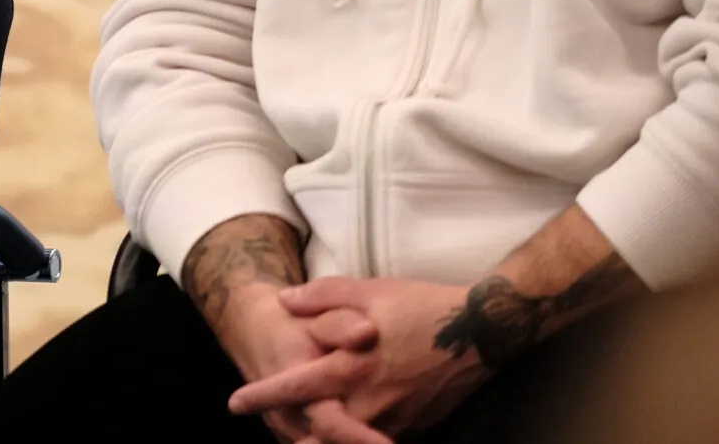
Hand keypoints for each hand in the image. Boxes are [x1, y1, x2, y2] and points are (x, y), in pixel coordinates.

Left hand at [230, 277, 485, 443]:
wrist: (483, 332)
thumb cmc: (422, 306)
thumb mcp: (369, 289)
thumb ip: (322, 296)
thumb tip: (285, 301)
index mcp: (352, 366)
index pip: (296, 387)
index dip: (264, 396)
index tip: (236, 402)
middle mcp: (370, 399)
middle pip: (318, 430)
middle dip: (294, 431)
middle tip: (274, 426)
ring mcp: (394, 418)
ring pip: (347, 439)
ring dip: (324, 437)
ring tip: (303, 431)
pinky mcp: (415, 426)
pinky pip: (376, 438)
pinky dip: (356, 437)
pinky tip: (349, 426)